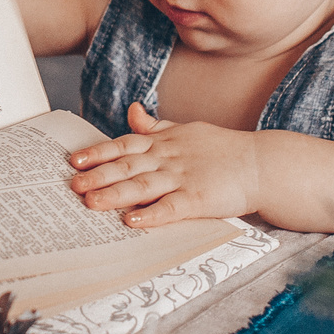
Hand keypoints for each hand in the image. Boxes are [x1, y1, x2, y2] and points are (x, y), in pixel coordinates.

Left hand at [68, 102, 261, 228]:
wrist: (261, 164)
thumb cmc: (222, 149)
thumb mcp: (186, 130)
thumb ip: (155, 126)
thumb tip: (132, 111)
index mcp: (164, 142)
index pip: (125, 144)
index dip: (99, 152)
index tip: (74, 160)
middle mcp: (169, 158)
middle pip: (128, 166)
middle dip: (98, 175)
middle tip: (72, 185)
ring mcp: (184, 178)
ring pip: (143, 186)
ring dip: (115, 195)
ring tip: (91, 203)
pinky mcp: (199, 199)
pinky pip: (171, 208)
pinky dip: (152, 215)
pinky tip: (133, 222)